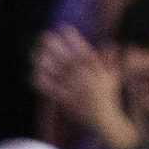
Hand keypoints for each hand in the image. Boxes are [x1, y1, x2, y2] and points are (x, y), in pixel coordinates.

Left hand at [33, 26, 132, 148]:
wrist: (105, 121)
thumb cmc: (109, 96)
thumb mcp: (114, 77)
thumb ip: (111, 60)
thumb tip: (109, 44)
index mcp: (97, 72)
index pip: (84, 52)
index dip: (74, 39)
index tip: (64, 28)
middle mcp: (85, 80)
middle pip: (68, 60)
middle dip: (56, 47)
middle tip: (45, 36)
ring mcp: (74, 91)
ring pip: (58, 74)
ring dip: (46, 62)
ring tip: (36, 52)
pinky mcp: (66, 101)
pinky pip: (52, 90)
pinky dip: (43, 82)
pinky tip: (34, 73)